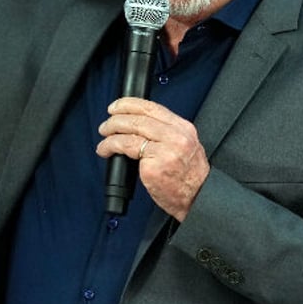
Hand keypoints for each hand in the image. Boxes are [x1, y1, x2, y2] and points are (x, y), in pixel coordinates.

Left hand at [96, 97, 209, 220]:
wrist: (198, 199)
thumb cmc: (190, 177)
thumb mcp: (186, 145)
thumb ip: (166, 132)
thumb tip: (137, 124)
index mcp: (183, 128)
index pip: (152, 107)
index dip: (129, 104)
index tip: (116, 106)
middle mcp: (175, 137)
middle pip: (138, 118)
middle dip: (116, 119)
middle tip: (106, 125)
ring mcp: (165, 151)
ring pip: (130, 132)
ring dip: (111, 134)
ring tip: (104, 139)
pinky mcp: (153, 167)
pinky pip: (127, 150)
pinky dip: (111, 147)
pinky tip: (106, 151)